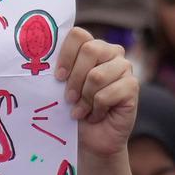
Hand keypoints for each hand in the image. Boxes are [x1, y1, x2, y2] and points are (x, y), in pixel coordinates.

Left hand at [55, 27, 137, 158]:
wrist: (90, 139)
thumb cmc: (73, 110)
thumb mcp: (60, 88)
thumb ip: (57, 70)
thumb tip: (41, 59)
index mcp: (91, 47)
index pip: (78, 35)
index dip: (65, 54)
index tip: (58, 77)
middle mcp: (110, 52)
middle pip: (90, 50)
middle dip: (75, 79)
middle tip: (69, 99)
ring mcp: (124, 67)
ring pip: (97, 76)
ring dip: (84, 99)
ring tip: (82, 111)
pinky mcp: (132, 86)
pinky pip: (107, 94)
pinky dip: (97, 109)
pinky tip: (96, 115)